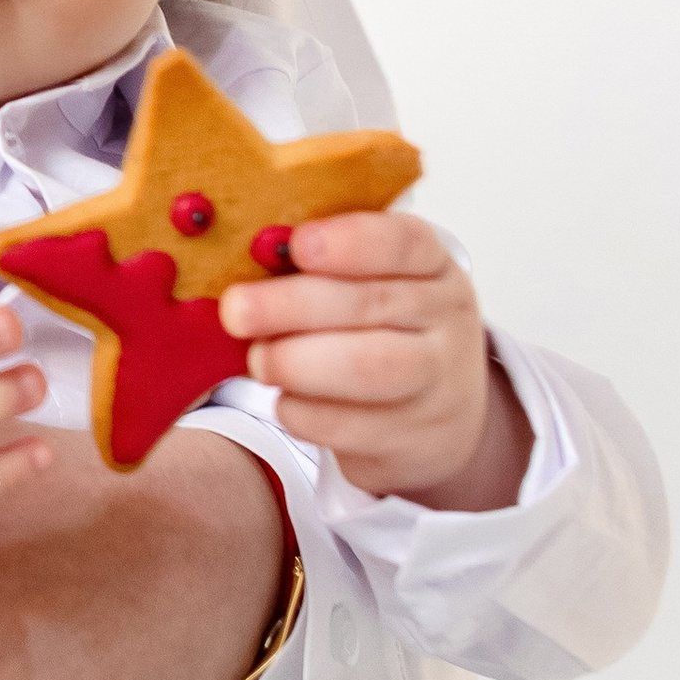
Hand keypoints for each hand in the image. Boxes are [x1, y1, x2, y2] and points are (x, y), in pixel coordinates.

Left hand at [219, 212, 530, 510]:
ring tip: (258, 359)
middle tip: (236, 310)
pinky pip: (348, 424)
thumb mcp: (376, 281)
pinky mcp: (411, 437)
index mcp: (431, 263)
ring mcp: (435, 381)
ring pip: (368, 367)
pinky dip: (302, 411)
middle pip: (371, 305)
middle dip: (293, 305)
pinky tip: (282, 399)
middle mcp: (443, 318)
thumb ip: (323, 266)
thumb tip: (250, 257)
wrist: (441, 408)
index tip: (297, 245)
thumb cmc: (386, 326)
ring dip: (297, 362)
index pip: (402, 242)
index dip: (349, 241)